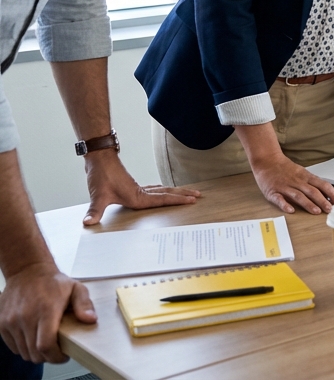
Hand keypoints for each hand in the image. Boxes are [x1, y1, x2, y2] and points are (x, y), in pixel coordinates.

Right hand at [0, 263, 95, 363]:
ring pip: (23, 352)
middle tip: (57, 351)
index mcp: (46, 310)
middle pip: (34, 353)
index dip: (56, 356)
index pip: (45, 345)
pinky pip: (13, 346)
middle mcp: (25, 317)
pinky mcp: (2, 324)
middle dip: (48, 357)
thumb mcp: (76, 288)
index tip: (64, 355)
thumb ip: (85, 304)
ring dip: (36, 353)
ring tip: (47, 344)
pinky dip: (23, 347)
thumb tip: (90, 319)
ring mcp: (11, 321)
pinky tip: (34, 339)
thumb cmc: (52, 282)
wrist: (27, 271)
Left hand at [82, 150, 199, 224]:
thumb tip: (87, 223)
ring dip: (175, 192)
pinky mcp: (133, 185)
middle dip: (183, 195)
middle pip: (167, 193)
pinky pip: (154, 189)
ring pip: (162, 190)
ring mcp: (138, 188)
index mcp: (138, 197)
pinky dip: (162, 190)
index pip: (163, 199)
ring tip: (187, 193)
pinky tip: (162, 190)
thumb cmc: (101, 176)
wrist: (100, 159)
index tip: (192, 200)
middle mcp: (141, 192)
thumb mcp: (98, 196)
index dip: (178, 200)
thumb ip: (95, 211)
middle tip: (198, 196)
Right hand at [249, 154, 333, 213]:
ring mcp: (285, 186)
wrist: (267, 160)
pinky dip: (285, 204)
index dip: (331, 194)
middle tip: (330, 210)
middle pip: (312, 191)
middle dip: (322, 201)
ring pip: (298, 195)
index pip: (322, 185)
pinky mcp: (272, 192)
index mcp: (306, 177)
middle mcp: (297, 181)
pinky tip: (290, 210)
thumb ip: (313, 183)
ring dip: (308, 203)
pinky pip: (279, 199)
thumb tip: (328, 195)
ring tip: (316, 211)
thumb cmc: (286, 169)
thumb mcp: (302, 173)